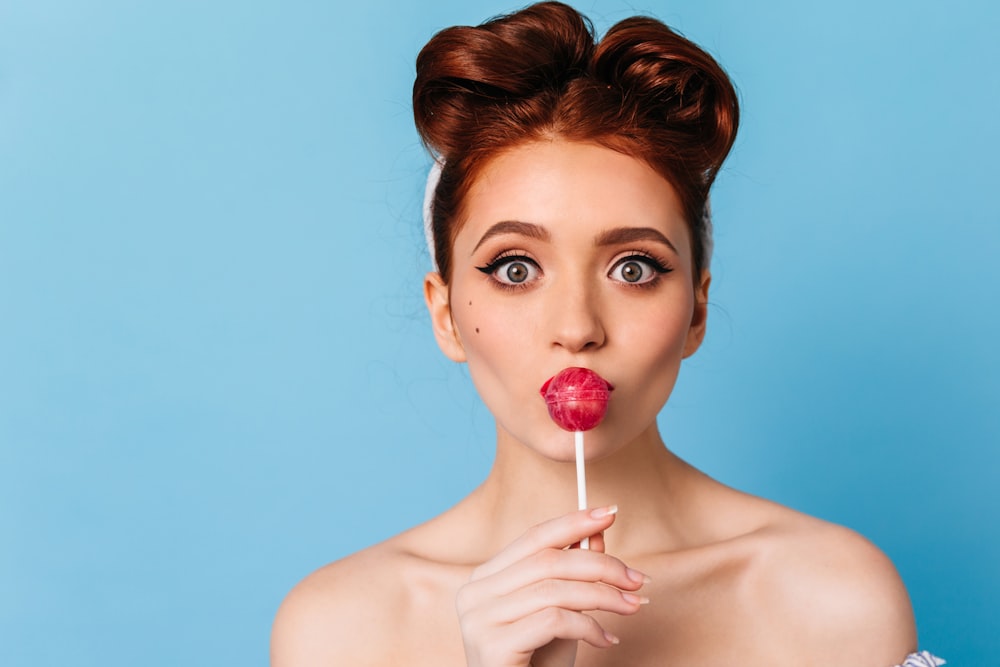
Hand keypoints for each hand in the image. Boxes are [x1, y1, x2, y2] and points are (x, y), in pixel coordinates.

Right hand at [456, 506, 648, 666]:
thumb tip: (597, 532)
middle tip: (637, 579)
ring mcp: (478, 619)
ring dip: (603, 597)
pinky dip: (589, 627)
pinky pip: (553, 621)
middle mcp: (474, 593)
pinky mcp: (491, 645)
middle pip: (547, 561)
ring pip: (554, 590)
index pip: (533, 538)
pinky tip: (605, 639)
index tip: (610, 513)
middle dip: (601, 566)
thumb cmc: (537, 663)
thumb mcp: (561, 613)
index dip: (572, 522)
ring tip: (632, 607)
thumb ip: (572, 574)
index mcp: (485, 578)